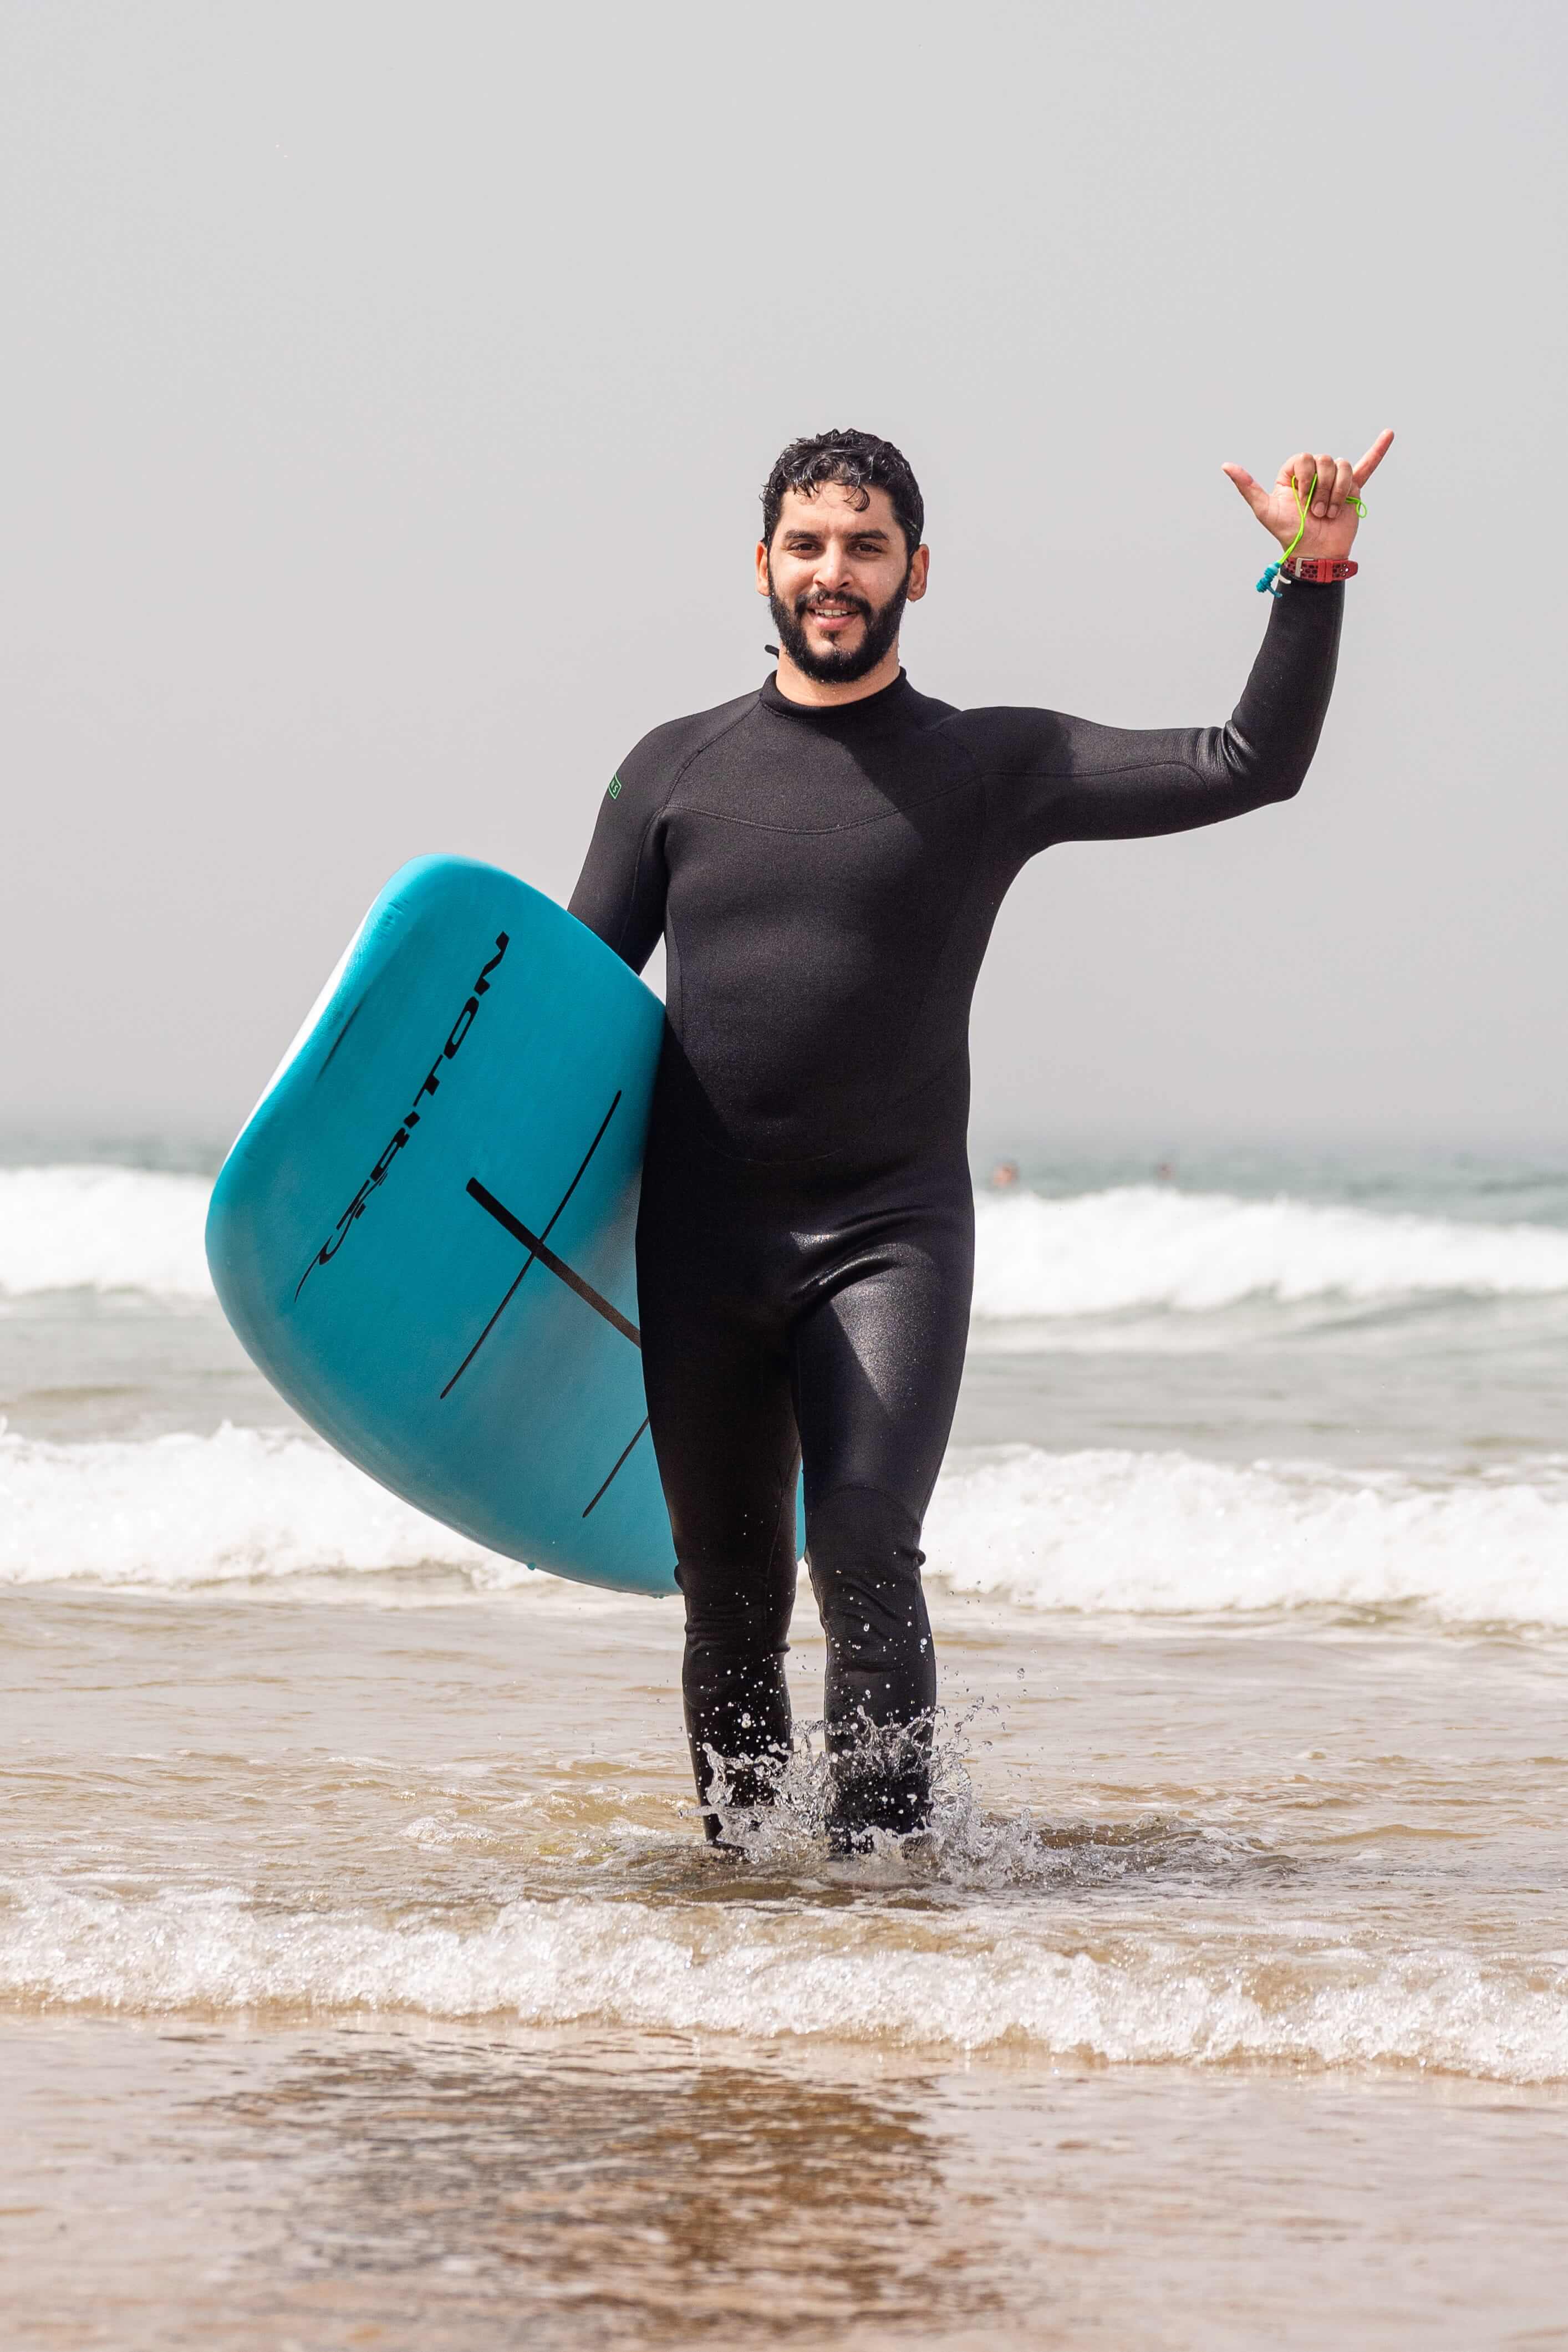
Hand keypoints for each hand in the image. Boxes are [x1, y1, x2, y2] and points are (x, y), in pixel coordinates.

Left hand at [1222, 430, 1393, 562]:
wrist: (1314, 553)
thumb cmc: (1289, 533)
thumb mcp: (1264, 509)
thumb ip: (1247, 486)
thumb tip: (1225, 465)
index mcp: (1294, 474)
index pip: (1302, 459)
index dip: (1304, 477)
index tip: (1300, 498)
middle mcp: (1315, 473)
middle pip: (1324, 460)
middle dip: (1321, 487)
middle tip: (1315, 511)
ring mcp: (1335, 480)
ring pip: (1342, 466)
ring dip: (1336, 491)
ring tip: (1329, 512)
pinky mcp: (1353, 488)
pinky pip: (1367, 465)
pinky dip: (1379, 450)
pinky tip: (1388, 434)